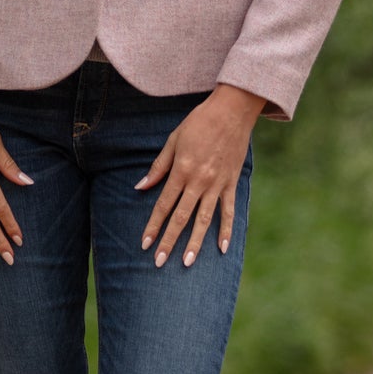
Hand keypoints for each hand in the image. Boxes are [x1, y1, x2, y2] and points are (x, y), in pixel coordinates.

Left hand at [136, 83, 265, 267]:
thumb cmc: (199, 122)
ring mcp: (217, 184)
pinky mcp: (232, 183)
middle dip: (169, 242)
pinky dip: (226, 231)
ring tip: (188, 263)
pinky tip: (222, 249)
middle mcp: (199, 181)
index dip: (153, 226)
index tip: (145, 244)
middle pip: (181, 218)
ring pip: (204, 220)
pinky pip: (229, 211)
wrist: (232, 110)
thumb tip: (141, 187)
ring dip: (195, 243)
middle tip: (159, 262)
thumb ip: (158, 167)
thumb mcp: (173, 140)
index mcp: (181, 171)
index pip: (164, 205)